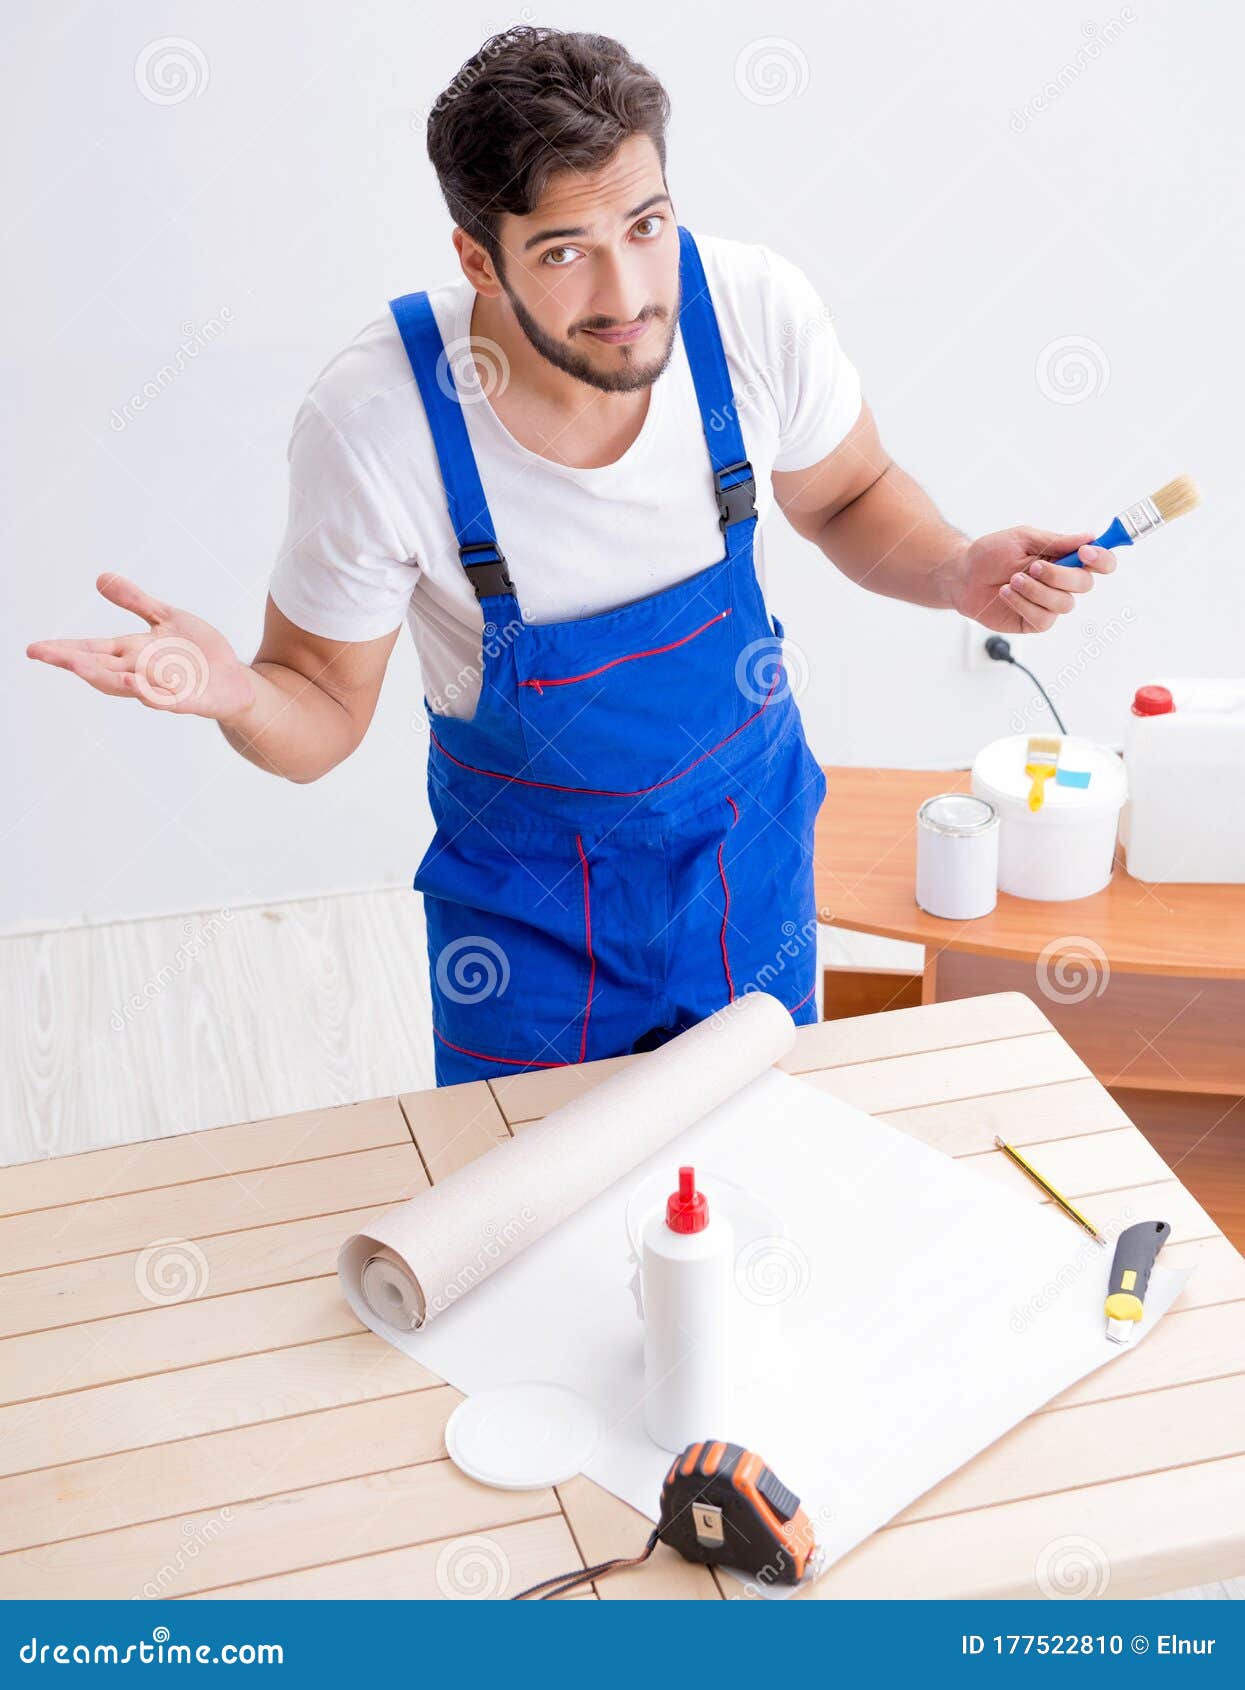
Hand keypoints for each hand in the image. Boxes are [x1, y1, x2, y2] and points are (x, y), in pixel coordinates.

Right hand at [27, 574, 255, 721]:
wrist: (235, 681)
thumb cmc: (198, 653)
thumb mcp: (167, 618)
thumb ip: (136, 601)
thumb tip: (101, 578)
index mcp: (134, 653)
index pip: (93, 650)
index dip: (64, 650)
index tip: (34, 649)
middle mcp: (142, 673)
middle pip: (101, 669)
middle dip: (73, 662)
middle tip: (44, 655)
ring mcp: (163, 689)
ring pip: (128, 687)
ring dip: (106, 677)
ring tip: (81, 666)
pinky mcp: (189, 702)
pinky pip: (167, 701)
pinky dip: (152, 694)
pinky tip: (137, 685)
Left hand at [949, 528, 1117, 633]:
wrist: (962, 576)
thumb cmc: (991, 554)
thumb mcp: (1022, 538)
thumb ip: (1055, 541)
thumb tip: (1089, 536)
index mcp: (1065, 558)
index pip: (1099, 562)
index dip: (1102, 558)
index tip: (1086, 551)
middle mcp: (1062, 582)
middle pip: (1085, 584)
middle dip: (1060, 575)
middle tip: (1033, 567)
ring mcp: (1049, 604)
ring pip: (1064, 603)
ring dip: (1037, 590)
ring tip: (1013, 580)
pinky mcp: (1033, 621)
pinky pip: (1044, 619)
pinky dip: (1024, 604)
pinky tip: (1007, 594)